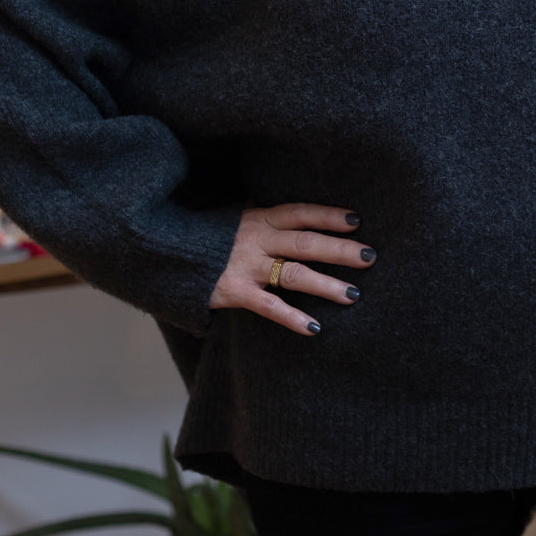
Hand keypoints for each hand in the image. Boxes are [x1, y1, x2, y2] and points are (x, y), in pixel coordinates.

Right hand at [209, 203, 376, 335]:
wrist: (166, 253)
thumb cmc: (206, 235)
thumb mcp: (234, 216)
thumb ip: (261, 214)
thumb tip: (291, 208)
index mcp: (259, 218)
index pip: (300, 212)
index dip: (328, 215)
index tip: (357, 220)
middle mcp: (256, 239)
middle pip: (305, 242)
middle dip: (340, 249)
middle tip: (370, 256)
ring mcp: (246, 266)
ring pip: (294, 274)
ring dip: (326, 284)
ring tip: (354, 295)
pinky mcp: (234, 292)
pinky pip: (268, 306)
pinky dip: (292, 317)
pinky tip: (315, 327)